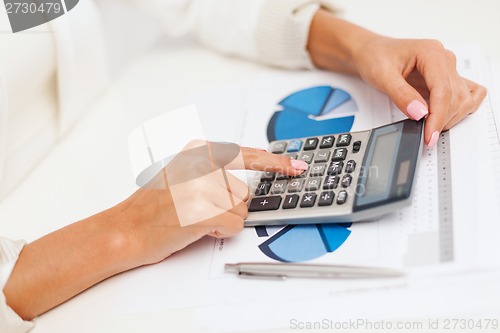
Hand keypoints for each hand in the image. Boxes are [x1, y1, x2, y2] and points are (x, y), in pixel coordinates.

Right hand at [113, 141, 307, 266]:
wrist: (125, 229)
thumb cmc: (153, 207)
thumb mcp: (183, 175)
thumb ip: (214, 172)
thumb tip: (248, 184)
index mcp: (197, 150)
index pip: (247, 155)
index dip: (275, 163)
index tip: (295, 167)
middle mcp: (201, 164)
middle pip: (243, 192)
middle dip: (227, 207)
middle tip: (196, 210)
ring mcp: (202, 186)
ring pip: (241, 211)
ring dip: (223, 221)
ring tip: (192, 218)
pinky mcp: (204, 210)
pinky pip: (235, 225)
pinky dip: (220, 232)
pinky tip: (195, 228)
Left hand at [351, 36, 486, 145]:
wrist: (372, 52)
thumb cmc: (376, 57)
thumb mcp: (382, 76)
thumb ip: (401, 94)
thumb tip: (419, 113)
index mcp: (431, 53)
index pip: (443, 89)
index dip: (438, 115)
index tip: (429, 134)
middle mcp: (444, 59)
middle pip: (456, 96)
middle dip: (441, 119)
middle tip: (424, 133)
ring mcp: (447, 69)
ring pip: (464, 98)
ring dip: (450, 117)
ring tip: (429, 126)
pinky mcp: (447, 79)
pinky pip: (469, 93)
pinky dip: (461, 108)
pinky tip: (445, 116)